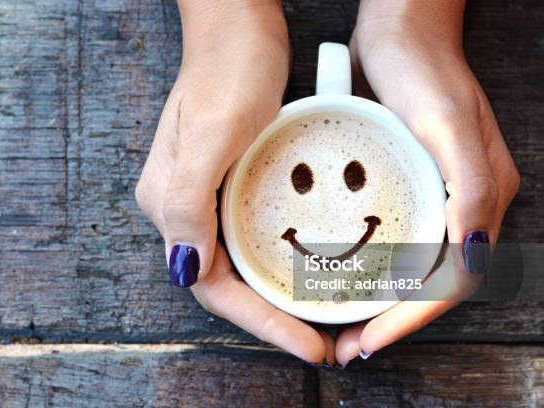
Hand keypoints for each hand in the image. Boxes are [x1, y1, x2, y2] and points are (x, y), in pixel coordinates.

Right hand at [136, 1, 332, 362]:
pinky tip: (311, 268)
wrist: (238, 28)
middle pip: (229, 282)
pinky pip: (253, 236)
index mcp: (172, 202)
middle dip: (273, 318)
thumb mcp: (210, 132)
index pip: (214, 286)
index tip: (308, 345)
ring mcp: (208, 195)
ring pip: (242, 263)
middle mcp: (185, 206)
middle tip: (322, 342)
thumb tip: (183, 269)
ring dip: (279, 294)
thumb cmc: (226, 71)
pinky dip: (282, 261)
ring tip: (322, 318)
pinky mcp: (230, 180)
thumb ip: (187, 202)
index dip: (261, 322)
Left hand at [335, 0, 519, 365]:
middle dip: (390, 319)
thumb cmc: (423, 70)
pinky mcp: (405, 182)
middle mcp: (461, 205)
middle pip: (428, 282)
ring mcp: (433, 194)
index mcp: (480, 199)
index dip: (409, 318)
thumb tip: (474, 258)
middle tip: (347, 344)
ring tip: (340, 321)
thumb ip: (472, 191)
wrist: (400, 31)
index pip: (449, 281)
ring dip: (378, 300)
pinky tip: (339, 276)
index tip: (367, 340)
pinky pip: (392, 239)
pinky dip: (369, 267)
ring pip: (410, 267)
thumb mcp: (448, 125)